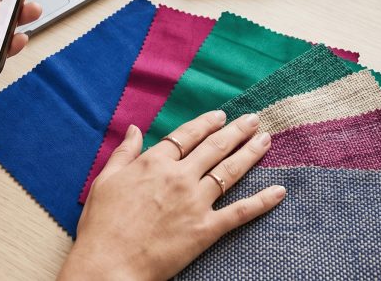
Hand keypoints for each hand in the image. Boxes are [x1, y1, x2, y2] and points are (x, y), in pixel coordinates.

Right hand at [59, 111, 285, 280]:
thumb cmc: (101, 225)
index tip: (220, 116)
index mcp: (154, 163)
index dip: (205, 124)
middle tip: (253, 119)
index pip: (186, 136)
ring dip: (251, 153)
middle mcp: (179, 177)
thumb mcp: (105, 181)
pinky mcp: (206, 229)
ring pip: (230, 171)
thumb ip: (124, 153)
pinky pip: (240, 212)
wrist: (109, 264)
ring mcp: (195, 202)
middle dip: (236, 131)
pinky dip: (262, 201)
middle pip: (214, 148)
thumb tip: (133, 129)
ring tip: (265, 139)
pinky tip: (279, 191)